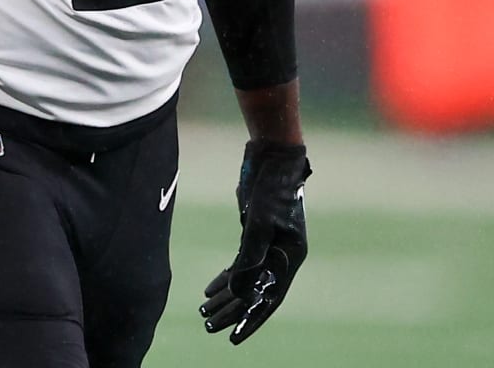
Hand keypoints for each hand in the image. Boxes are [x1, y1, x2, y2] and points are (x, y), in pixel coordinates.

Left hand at [200, 141, 309, 344]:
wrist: (273, 157)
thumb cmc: (271, 186)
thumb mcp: (260, 221)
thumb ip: (250, 256)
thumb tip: (239, 291)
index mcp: (290, 257)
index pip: (268, 297)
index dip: (250, 319)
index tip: (232, 337)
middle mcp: (282, 256)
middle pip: (254, 292)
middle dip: (231, 311)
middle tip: (208, 326)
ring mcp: (269, 246)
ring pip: (246, 280)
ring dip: (226, 297)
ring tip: (204, 312)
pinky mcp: (254, 235)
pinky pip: (240, 264)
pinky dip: (225, 278)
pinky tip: (209, 288)